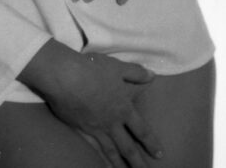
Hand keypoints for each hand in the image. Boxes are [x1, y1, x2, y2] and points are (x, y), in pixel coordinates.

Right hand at [20, 40, 163, 167]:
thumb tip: (152, 76)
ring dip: (120, 164)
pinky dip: (99, 157)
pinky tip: (103, 164)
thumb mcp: (119, 67)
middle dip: (138, 162)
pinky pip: (93, 147)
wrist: (66, 77)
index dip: (151, 143)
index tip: (159, 154)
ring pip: (111, 151)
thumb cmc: (94, 69)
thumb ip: (136, 73)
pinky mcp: (81, 130)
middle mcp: (112, 122)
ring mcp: (96, 129)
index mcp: (123, 108)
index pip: (141, 130)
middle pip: (128, 147)